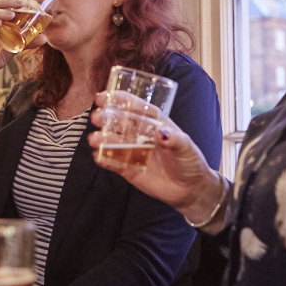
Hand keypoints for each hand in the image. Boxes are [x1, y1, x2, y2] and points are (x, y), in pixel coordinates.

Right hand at [87, 92, 223, 220]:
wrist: (190, 189)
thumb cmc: (190, 162)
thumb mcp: (186, 147)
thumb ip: (174, 140)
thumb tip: (162, 132)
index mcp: (153, 124)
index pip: (135, 108)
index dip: (120, 101)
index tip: (105, 97)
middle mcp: (140, 135)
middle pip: (119, 122)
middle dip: (105, 118)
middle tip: (96, 117)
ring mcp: (133, 151)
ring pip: (112, 141)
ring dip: (101, 138)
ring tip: (94, 140)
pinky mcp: (129, 169)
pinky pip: (112, 162)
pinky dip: (103, 158)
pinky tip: (97, 156)